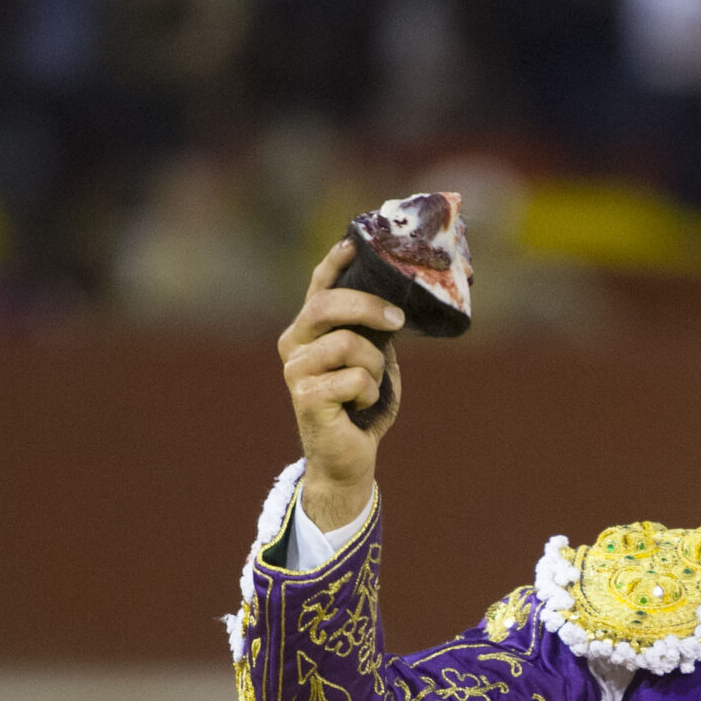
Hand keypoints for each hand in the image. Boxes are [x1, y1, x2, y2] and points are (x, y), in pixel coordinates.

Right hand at [278, 237, 404, 531]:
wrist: (349, 457)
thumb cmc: (362, 405)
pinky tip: (359, 408)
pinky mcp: (306, 398)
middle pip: (327, 305)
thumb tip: (405, 294)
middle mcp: (295, 344)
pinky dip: (369, 394)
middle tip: (397, 321)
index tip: (354, 243)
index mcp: (310, 330)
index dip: (335, 262)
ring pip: (350, 345)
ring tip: (370, 387)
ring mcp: (295, 371)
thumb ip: (377, 328)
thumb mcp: (375, 357)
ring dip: (375, 368)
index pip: (319, 286)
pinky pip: (355, 379)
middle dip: (367, 307)